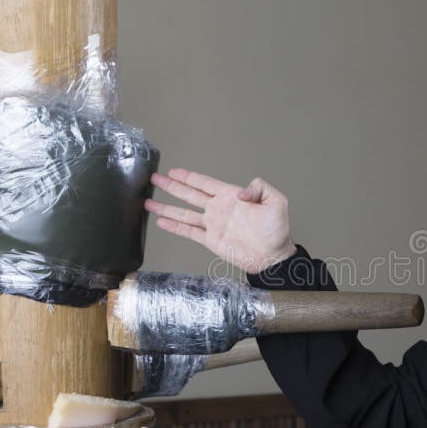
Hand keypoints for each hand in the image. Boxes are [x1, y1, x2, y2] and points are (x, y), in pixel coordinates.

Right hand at [146, 168, 296, 273]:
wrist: (273, 256)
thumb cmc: (277, 231)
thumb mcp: (277, 202)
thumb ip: (260, 188)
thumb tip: (240, 192)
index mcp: (231, 197)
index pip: (205, 183)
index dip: (189, 177)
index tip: (174, 171)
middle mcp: (219, 209)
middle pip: (190, 194)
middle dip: (172, 186)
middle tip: (155, 178)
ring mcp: (213, 225)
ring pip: (184, 213)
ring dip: (167, 207)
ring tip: (149, 202)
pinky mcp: (211, 240)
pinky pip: (189, 232)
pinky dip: (174, 227)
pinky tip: (161, 221)